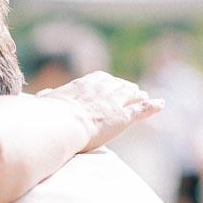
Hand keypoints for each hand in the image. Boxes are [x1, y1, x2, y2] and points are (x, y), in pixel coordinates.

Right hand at [39, 71, 164, 151]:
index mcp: (83, 85)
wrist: (62, 124)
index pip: (100, 79)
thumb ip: (47, 97)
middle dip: (125, 87)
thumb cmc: (49, 116)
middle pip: (118, 85)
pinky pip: (142, 109)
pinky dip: (152, 106)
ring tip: (143, 95)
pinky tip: (161, 104)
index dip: (107, 82)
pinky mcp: (123, 117)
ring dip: (137, 94)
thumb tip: (41, 96)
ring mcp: (114, 102)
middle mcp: (101, 90)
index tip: (109, 83)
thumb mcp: (46, 102)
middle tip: (131, 89)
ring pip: (131, 94)